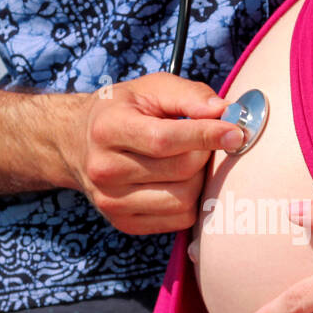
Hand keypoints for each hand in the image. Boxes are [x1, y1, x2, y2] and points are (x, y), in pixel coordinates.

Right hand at [61, 73, 245, 233]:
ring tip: (190, 161)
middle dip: (204, 154)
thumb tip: (225, 111)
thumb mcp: (150, 88)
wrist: (76, 143)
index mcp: (108, 128)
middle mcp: (104, 169)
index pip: (164, 139)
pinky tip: (181, 182)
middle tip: (206, 141)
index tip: (236, 132)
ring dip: (199, 180)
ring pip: (183, 199)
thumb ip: (189, 95)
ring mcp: (111, 202)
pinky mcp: (124, 224)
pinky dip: (192, 201)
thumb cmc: (121, 111)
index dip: (206, 136)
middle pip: (180, 171)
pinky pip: (179, 220)